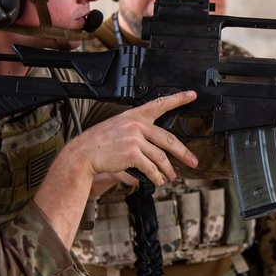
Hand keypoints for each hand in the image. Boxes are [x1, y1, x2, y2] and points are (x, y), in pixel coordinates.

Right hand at [34, 90, 197, 245]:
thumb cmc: (100, 142)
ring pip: (160, 156)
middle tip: (192, 161)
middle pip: (168, 139)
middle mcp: (137, 124)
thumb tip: (155, 146)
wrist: (83, 153)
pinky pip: (150, 167)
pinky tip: (158, 180)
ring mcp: (135, 138)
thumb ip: (137, 131)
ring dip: (168, 169)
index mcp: (135, 115)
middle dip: (183, 153)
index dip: (178, 98)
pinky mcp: (131, 153)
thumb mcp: (118, 127)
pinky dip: (156, 176)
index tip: (192, 95)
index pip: (160, 103)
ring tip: (171, 176)